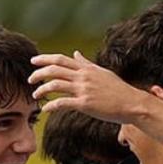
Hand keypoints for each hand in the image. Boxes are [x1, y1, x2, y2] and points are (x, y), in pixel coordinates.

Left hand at [29, 51, 149, 122]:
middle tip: (30, 79)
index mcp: (86, 69)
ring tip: (35, 95)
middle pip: (54, 69)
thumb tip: (77, 54)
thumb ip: (86, 64)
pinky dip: (51, 106)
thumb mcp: (102, 72)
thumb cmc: (119, 90)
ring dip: (42, 89)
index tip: (34, 61)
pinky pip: (62, 103)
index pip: (61, 59)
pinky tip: (45, 110)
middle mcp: (83, 76)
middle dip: (38, 73)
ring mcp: (84, 89)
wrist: (132, 103)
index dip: (45, 59)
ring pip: (55, 84)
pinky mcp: (85, 104)